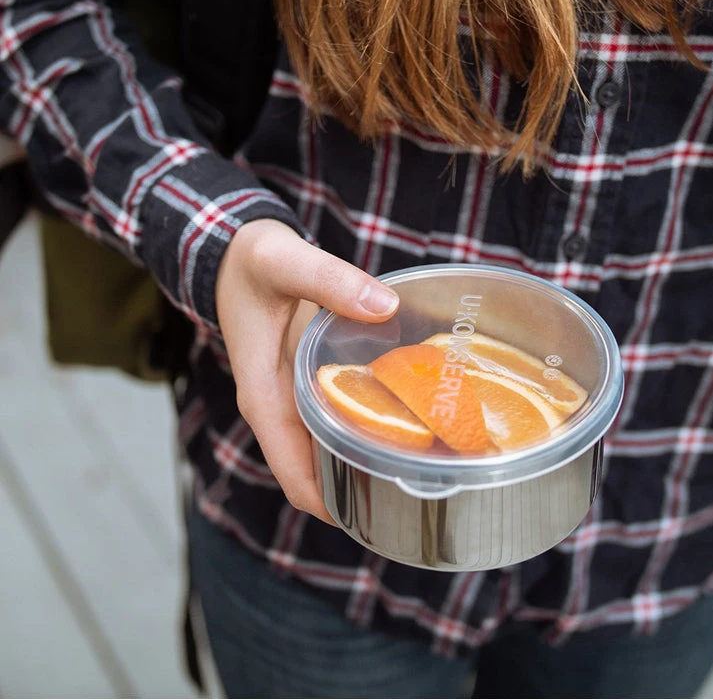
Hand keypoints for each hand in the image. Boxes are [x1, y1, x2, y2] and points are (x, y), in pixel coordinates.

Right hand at [215, 219, 398, 522]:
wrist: (235, 252)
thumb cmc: (250, 262)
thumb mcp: (284, 261)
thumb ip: (329, 280)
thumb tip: (385, 307)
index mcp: (264, 397)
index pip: (295, 476)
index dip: (334, 504)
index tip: (384, 510)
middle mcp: (280, 408)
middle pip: (319, 473)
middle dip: (364, 487)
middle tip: (423, 484)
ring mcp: (295, 397)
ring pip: (331, 449)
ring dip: (370, 458)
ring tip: (427, 458)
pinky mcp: (310, 381)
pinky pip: (341, 416)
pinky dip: (372, 421)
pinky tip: (413, 412)